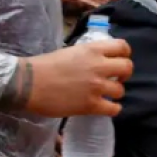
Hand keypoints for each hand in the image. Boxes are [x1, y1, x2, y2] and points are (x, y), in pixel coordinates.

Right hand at [4, 40, 132, 117]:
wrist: (29, 83)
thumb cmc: (45, 65)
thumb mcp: (71, 51)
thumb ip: (89, 55)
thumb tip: (99, 60)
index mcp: (93, 49)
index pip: (123, 47)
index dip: (124, 54)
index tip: (119, 61)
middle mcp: (98, 66)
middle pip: (127, 68)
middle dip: (124, 74)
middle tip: (116, 79)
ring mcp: (96, 87)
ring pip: (121, 91)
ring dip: (115, 93)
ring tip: (105, 94)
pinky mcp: (90, 105)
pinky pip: (114, 109)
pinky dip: (112, 109)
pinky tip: (105, 107)